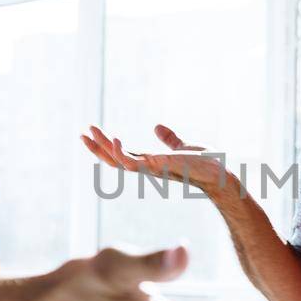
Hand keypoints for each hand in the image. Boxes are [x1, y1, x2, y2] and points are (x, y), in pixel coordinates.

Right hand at [82, 124, 234, 195]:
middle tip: (82, 133)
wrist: (219, 173)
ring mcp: (151, 168)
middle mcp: (148, 168)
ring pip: (119, 162)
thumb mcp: (182, 147)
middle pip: (114, 160)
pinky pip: (133, 163)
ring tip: (91, 132)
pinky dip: (121, 152)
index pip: (122, 156)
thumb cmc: (204, 164)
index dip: (106, 147)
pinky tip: (114, 138)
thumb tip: (157, 126)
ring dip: (103, 148)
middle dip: (97, 148)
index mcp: (150, 163)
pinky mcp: (158, 166)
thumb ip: (169, 139)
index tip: (92, 132)